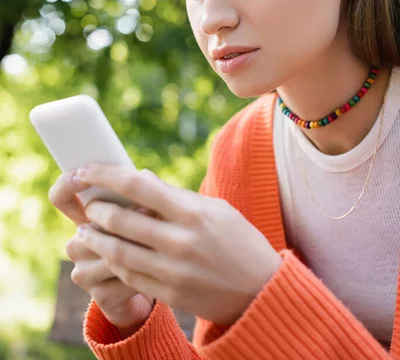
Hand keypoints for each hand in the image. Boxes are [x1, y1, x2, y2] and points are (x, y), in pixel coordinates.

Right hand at [49, 171, 153, 334]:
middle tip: (151, 210)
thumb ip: (139, 193)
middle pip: (92, 226)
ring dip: (139, 245)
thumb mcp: (144, 211)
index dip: (66, 185)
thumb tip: (143, 175)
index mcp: (85, 218)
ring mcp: (84, 271)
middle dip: (123, 219)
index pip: (62, 197)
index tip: (81, 174)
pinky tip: (161, 267)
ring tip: (163, 239)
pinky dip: (146, 271)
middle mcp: (77, 243)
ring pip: (109, 252)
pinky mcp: (100, 296)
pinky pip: (123, 278)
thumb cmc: (148, 237)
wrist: (152, 284)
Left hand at [74, 163, 282, 324]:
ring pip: (119, 253)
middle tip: (87, 204)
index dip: (106, 176)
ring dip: (96, 239)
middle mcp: (181, 242)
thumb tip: (141, 177)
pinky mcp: (171, 296)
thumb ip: (177, 195)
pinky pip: (131, 277)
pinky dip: (114, 263)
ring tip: (85, 230)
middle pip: (122, 220)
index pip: (138, 186)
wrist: (262, 291)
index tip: (85, 170)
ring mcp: (175, 272)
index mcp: (194, 213)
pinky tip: (108, 253)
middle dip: (95, 210)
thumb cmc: (240, 241)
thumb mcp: (216, 208)